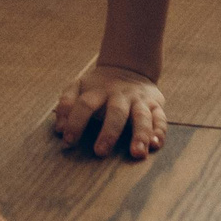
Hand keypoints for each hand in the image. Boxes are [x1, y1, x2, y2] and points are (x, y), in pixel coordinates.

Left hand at [52, 62, 166, 159]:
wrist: (128, 67)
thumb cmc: (98, 86)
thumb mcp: (79, 87)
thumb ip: (66, 104)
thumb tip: (59, 130)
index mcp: (99, 90)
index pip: (85, 104)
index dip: (75, 122)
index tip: (68, 141)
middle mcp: (120, 95)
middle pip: (116, 112)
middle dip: (109, 132)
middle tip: (100, 152)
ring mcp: (139, 100)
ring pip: (142, 117)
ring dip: (140, 135)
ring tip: (137, 153)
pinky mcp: (155, 105)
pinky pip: (160, 118)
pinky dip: (159, 132)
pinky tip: (155, 145)